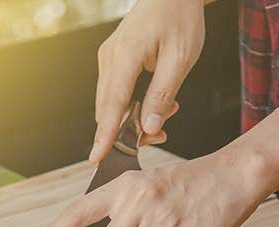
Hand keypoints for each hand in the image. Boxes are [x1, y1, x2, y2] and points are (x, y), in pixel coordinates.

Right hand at [91, 0, 205, 161]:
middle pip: (109, 109)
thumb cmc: (180, 19)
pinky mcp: (111, 61)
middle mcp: (109, 58)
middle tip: (162, 134)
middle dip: (130, 131)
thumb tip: (148, 127)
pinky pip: (115, 93)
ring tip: (166, 112)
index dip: (106, 135)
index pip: (113, 105)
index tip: (97, 157)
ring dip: (133, 118)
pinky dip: (131, 106)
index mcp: (125, 56)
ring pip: (111, 104)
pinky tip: (154, 102)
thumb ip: (163, 95)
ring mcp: (108, 59)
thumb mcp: (181, 58)